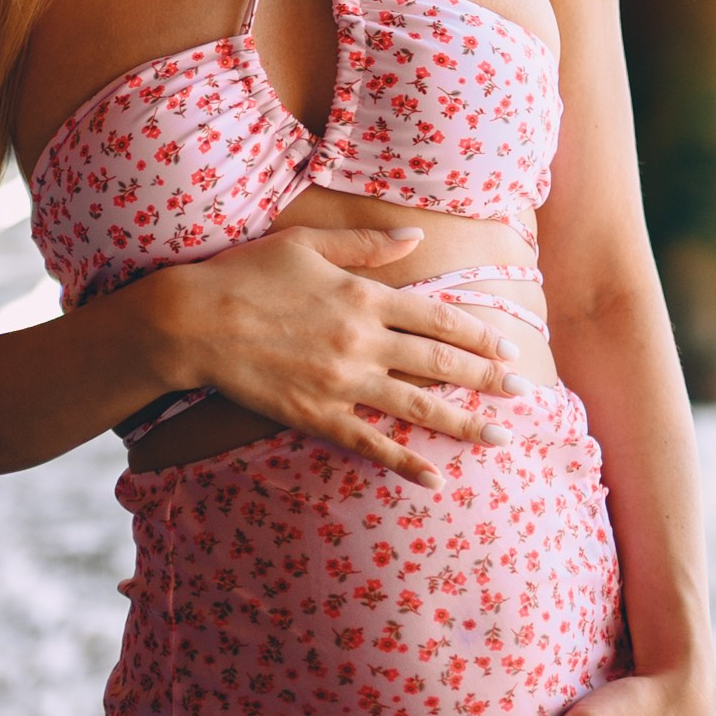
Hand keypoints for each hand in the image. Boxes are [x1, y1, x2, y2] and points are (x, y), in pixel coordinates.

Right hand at [151, 224, 533, 488]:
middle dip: (486, 378)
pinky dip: (405, 463)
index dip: (477, 334)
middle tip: (523, 392)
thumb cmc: (246, 274)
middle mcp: (362, 340)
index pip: (437, 317)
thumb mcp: (308, 245)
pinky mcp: (317, 415)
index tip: (506, 348)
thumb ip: (367, 245)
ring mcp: (341, 382)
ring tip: (501, 436)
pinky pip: (370, 443)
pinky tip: (437, 479)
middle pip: (439, 362)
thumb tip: (417, 236)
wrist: (192, 322)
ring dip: (464, 422)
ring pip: (417, 406)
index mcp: (364, 296)